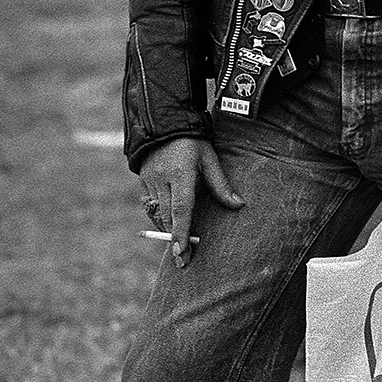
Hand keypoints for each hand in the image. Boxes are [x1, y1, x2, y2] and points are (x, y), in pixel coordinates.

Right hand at [138, 137, 242, 267]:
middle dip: (175, 238)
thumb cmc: (193, 142)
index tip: (181, 254)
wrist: (164, 123)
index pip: (181, 209)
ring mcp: (149, 180)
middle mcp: (162, 179)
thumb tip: (238, 206)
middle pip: (167, 217)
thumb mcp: (210, 159)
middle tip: (184, 258)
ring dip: (167, 229)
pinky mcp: (142, 180)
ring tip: (178, 243)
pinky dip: (159, 216)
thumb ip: (221, 185)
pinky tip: (169, 221)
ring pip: (156, 213)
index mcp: (181, 174)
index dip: (181, 233)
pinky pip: (150, 205)